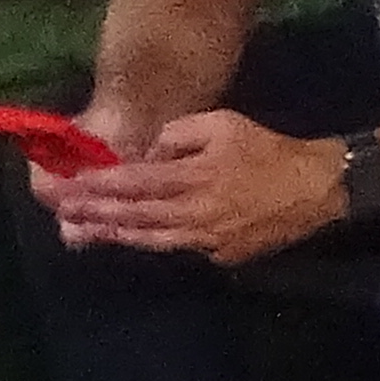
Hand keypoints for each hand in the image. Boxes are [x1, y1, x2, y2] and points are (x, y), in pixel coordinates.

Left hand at [49, 110, 355, 268]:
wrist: (314, 190)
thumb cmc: (268, 151)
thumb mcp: (225, 123)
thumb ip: (180, 134)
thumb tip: (148, 152)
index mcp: (195, 177)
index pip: (137, 183)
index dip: (102, 185)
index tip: (73, 185)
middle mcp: (194, 213)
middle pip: (135, 216)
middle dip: (97, 213)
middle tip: (65, 212)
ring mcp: (205, 239)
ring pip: (149, 239)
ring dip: (114, 234)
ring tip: (83, 230)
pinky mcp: (217, 256)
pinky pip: (175, 248)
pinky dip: (147, 243)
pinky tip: (126, 238)